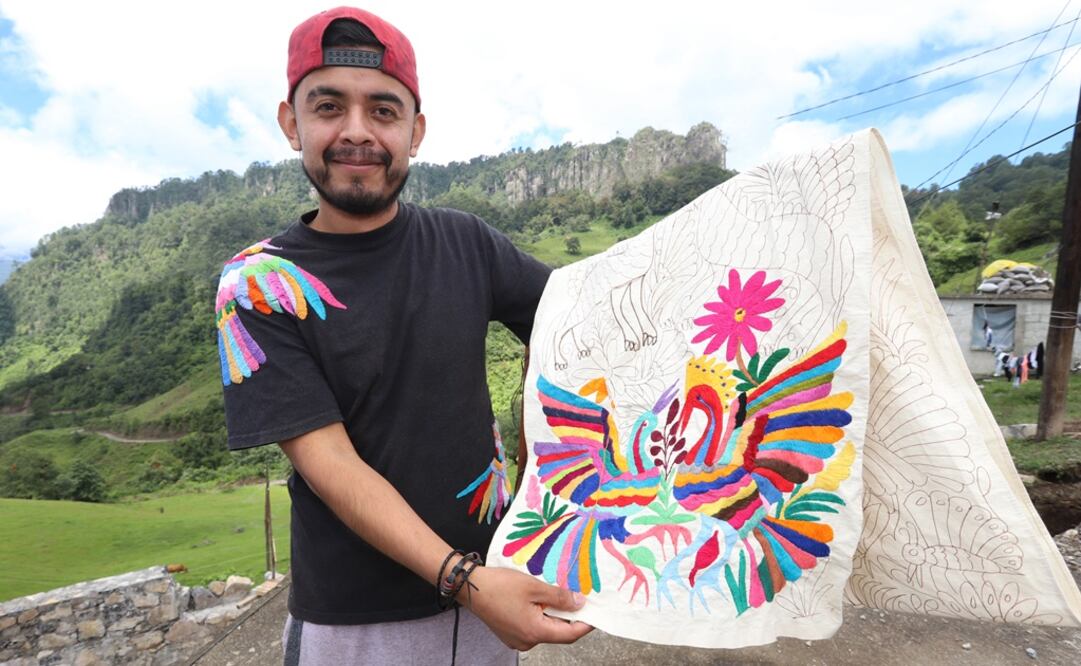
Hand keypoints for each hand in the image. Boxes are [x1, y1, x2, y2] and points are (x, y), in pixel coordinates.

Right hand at [463, 566, 593, 650]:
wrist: (469, 587)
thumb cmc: (500, 585)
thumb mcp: (534, 586)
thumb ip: (559, 597)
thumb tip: (579, 604)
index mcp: (535, 632)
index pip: (570, 634)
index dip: (586, 624)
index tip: (597, 614)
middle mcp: (527, 641)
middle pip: (557, 632)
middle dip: (569, 617)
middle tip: (579, 599)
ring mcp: (516, 639)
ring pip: (544, 629)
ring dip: (554, 615)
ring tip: (559, 595)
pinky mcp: (509, 633)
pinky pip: (532, 627)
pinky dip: (540, 615)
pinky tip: (541, 600)